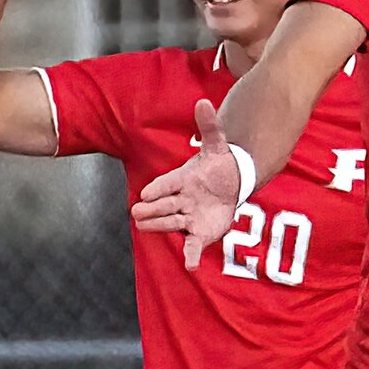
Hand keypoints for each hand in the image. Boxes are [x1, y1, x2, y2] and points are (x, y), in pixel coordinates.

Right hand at [132, 100, 243, 270]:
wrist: (232, 182)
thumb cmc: (218, 164)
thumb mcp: (217, 144)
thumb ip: (209, 126)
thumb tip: (203, 102)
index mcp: (183, 179)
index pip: (167, 184)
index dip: (157, 189)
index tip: (145, 193)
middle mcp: (182, 200)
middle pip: (165, 205)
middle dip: (151, 209)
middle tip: (135, 212)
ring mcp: (190, 217)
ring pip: (172, 223)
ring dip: (160, 226)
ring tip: (143, 227)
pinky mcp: (200, 232)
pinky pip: (193, 245)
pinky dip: (191, 256)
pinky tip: (190, 267)